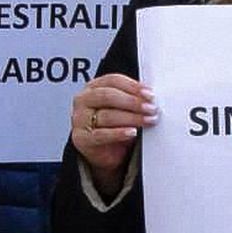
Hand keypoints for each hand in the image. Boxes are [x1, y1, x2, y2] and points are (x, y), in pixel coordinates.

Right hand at [70, 74, 155, 198]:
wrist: (103, 152)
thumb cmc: (113, 126)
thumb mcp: (122, 108)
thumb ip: (132, 99)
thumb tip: (151, 97)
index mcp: (93, 88)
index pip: (112, 80)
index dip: (132, 86)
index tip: (149, 94)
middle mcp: (84, 101)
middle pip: (108, 96)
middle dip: (133, 102)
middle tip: (151, 108)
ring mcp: (80, 119)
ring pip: (107, 115)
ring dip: (131, 118)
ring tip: (147, 121)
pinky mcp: (82, 138)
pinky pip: (102, 134)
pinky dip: (119, 133)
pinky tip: (132, 132)